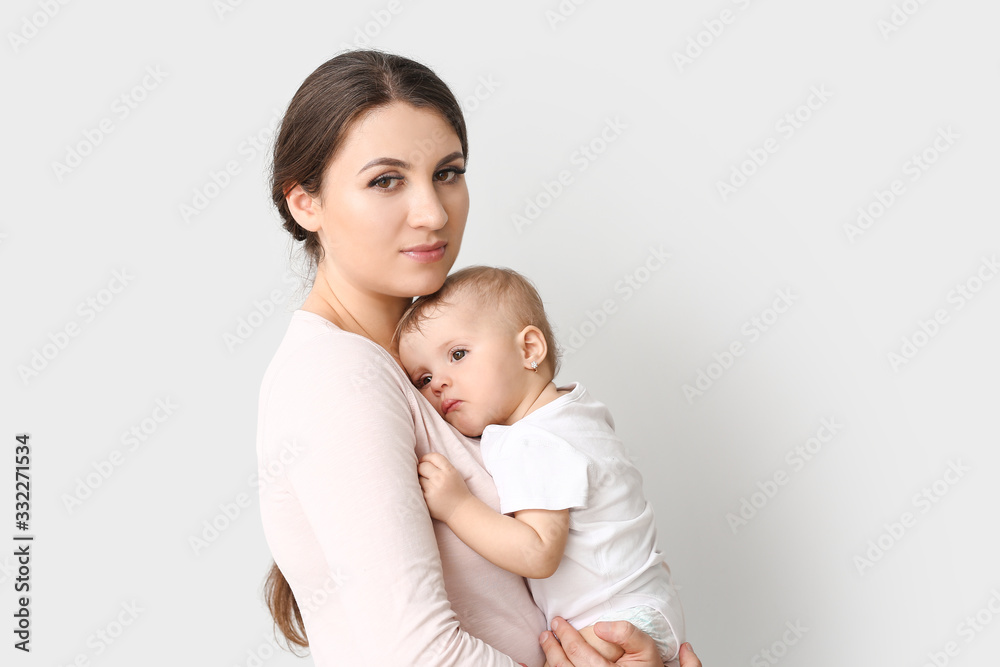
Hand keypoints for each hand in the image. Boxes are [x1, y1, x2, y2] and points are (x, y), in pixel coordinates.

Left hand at [417, 452, 471, 522]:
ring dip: (420, 479)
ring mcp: (433, 489)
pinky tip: (426, 492)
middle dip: (421, 468)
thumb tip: (421, 461)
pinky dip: (419, 489)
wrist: (460, 510)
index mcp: (449, 470)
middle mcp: (441, 478)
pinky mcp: (426, 499)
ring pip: (418, 477)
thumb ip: (441, 466)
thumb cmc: (456, 491)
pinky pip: (417, 489)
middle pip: (422, 466)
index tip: (423, 461)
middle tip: (423, 474)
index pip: (433, 457)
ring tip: (427, 485)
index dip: (426, 457)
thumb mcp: (454, 474)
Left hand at [540, 616, 702, 666]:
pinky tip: (549, 665)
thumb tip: (602, 626)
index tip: (558, 622)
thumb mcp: (648, 649)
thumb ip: (628, 634)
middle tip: (546, 633)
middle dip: (551, 648)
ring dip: (550, 662)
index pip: (577, 651)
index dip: (564, 634)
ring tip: (547, 647)